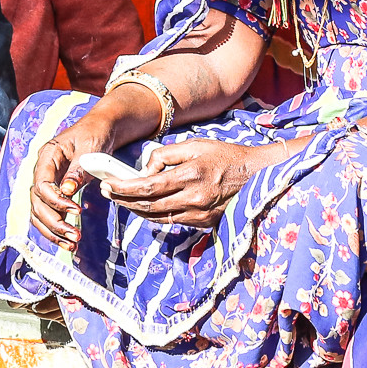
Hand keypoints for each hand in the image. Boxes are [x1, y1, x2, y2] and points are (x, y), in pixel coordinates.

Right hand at [28, 116, 116, 251]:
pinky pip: (50, 213)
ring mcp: (49, 182)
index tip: (76, 211)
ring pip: (40, 212)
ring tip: (72, 243)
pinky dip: (57, 228)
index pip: (41, 184)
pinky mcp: (58, 192)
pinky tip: (69, 240)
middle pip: (37, 203)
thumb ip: (78, 170)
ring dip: (53, 230)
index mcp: (47, 156)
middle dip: (54, 222)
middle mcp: (43, 170)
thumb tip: (67, 191)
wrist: (103, 128)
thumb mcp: (90, 148)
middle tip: (74, 236)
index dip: (56, 201)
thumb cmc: (96, 133)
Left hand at [101, 140, 267, 228]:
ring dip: (136, 210)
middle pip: (148, 206)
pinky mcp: (205, 223)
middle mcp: (194, 199)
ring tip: (121, 200)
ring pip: (158, 218)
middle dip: (123, 200)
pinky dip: (155, 215)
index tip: (108, 185)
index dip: (124, 188)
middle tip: (108, 193)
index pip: (147, 187)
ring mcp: (200, 214)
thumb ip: (166, 154)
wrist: (258, 175)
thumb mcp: (195, 145)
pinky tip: (144, 207)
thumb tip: (146, 169)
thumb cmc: (225, 156)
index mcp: (190, 176)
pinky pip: (173, 222)